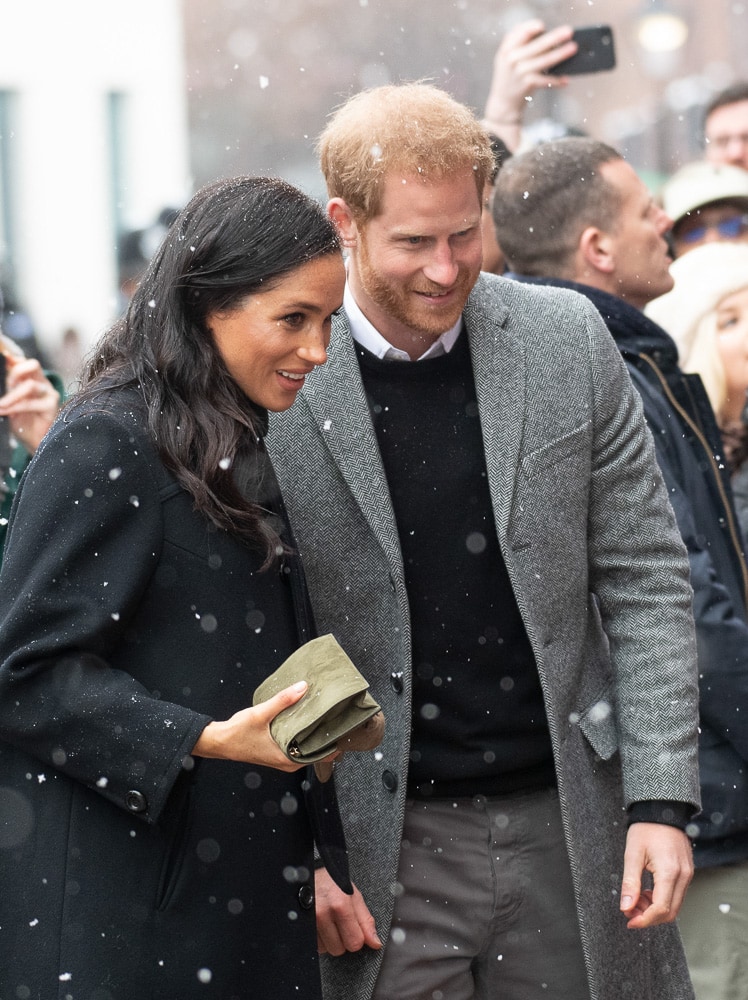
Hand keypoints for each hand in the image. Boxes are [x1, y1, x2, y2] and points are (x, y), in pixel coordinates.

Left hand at [0, 355, 60, 451]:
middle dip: (15, 372)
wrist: (35, 441)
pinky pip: (30, 403)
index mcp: (34, 379)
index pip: (25, 362)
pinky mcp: (51, 406)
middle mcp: (43, 383)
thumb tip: (5, 365)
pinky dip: (15, 407)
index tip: (4, 358)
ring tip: (0, 405)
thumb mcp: (12, 400)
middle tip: (4, 386)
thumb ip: (10, 386)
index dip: (14, 359)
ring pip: (30, 385)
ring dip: (11, 395)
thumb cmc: (23, 421)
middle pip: (33, 365)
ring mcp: (49, 394)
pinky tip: (5, 411)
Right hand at [192, 681, 338, 771]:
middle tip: (342, 718)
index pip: (322, 755)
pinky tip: (309, 720)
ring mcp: (283, 759)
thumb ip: (283, 700)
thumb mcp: (261, 714)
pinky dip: (306, 735)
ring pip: (308, 749)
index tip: (348, 728)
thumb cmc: (237, 733)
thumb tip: (303, 687)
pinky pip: (299, 746)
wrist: (219, 742)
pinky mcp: (279, 753)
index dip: (337, 743)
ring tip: (329, 717)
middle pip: (318, 752)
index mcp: (287, 759)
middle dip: (330, 736)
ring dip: (318, 735)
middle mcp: (288, 762)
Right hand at [315, 867, 381, 954]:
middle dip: (342, 939)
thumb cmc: (333, 883)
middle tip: (340, 922)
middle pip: (339, 949)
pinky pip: (314, 946)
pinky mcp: (300, 926)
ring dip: (329, 940)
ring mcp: (309, 921)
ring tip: (329, 921)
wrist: (310, 873)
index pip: (354, 942)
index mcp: (340, 905)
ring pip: (325, 950)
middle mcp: (322, 914)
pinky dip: (319, 939)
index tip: (354, 927)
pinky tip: (320, 924)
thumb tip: (375, 943)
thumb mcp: (354, 896)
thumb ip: (366, 921)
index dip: (357, 937)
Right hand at [483, 19, 576, 150]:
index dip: (531, 28)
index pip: (519, 34)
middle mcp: (512, 60)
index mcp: (507, 49)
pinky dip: (556, 81)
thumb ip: (519, 41)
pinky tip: (565, 80)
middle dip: (554, 38)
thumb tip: (544, 31)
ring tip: (573, 48)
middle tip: (569, 32)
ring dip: (560, 55)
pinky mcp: (527, 85)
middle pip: (536, 46)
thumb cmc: (510, 74)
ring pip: (543, 62)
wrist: (502, 102)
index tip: (542, 26)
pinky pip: (545, 81)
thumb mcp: (507, 56)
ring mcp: (519, 73)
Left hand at [620, 823, 693, 928]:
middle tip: (629, 911)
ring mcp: (688, 874)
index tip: (629, 921)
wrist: (662, 811)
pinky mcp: (687, 872)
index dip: (644, 920)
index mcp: (669, 872)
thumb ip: (630, 883)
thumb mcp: (632, 854)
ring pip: (674, 905)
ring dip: (655, 909)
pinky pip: (677, 895)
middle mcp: (683, 876)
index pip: (660, 909)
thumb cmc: (646, 829)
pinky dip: (662, 899)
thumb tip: (626, 907)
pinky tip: (647, 892)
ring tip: (636, 899)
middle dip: (649, 917)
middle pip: (670, 912)